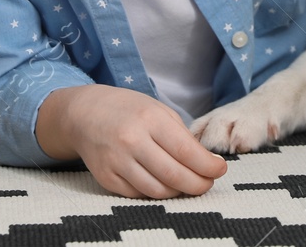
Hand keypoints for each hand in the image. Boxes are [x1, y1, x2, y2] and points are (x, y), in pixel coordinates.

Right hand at [40, 84, 227, 197]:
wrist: (85, 113)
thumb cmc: (129, 110)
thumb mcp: (158, 111)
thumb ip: (182, 136)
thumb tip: (207, 162)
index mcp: (150, 119)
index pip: (187, 151)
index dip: (208, 166)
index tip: (220, 170)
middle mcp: (131, 141)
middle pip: (174, 175)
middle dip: (198, 184)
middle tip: (207, 183)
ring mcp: (116, 161)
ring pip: (157, 190)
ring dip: (178, 192)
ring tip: (186, 183)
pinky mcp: (105, 178)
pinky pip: (138, 195)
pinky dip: (155, 192)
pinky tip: (162, 183)